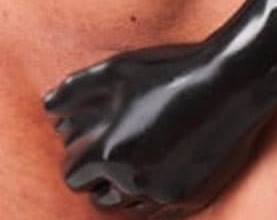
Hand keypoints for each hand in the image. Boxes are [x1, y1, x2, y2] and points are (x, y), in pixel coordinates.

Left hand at [41, 42, 266, 214]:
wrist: (230, 84)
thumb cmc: (168, 72)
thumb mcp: (116, 70)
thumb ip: (74, 90)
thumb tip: (47, 109)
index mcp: (109, 152)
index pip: (71, 175)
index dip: (77, 159)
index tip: (87, 145)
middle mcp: (132, 182)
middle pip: (96, 198)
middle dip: (98, 179)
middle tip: (111, 153)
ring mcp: (163, 195)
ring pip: (126, 209)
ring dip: (124, 189)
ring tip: (136, 158)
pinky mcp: (191, 201)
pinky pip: (158, 211)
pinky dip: (153, 194)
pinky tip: (162, 165)